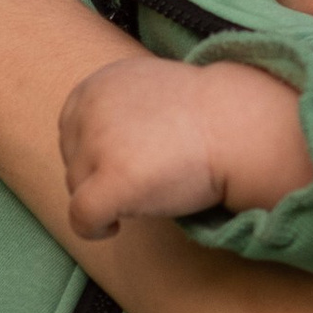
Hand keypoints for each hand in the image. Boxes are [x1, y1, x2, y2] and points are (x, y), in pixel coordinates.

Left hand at [59, 55, 311, 238]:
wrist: (241, 126)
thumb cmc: (208, 113)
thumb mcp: (150, 90)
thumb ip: (118, 107)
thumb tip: (100, 143)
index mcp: (97, 84)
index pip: (71, 129)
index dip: (95, 153)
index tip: (125, 163)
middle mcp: (90, 109)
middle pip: (73, 161)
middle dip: (99, 177)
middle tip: (144, 179)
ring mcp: (99, 144)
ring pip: (76, 190)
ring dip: (105, 199)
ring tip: (148, 191)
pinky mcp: (112, 181)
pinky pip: (82, 218)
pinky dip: (94, 229)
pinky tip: (115, 227)